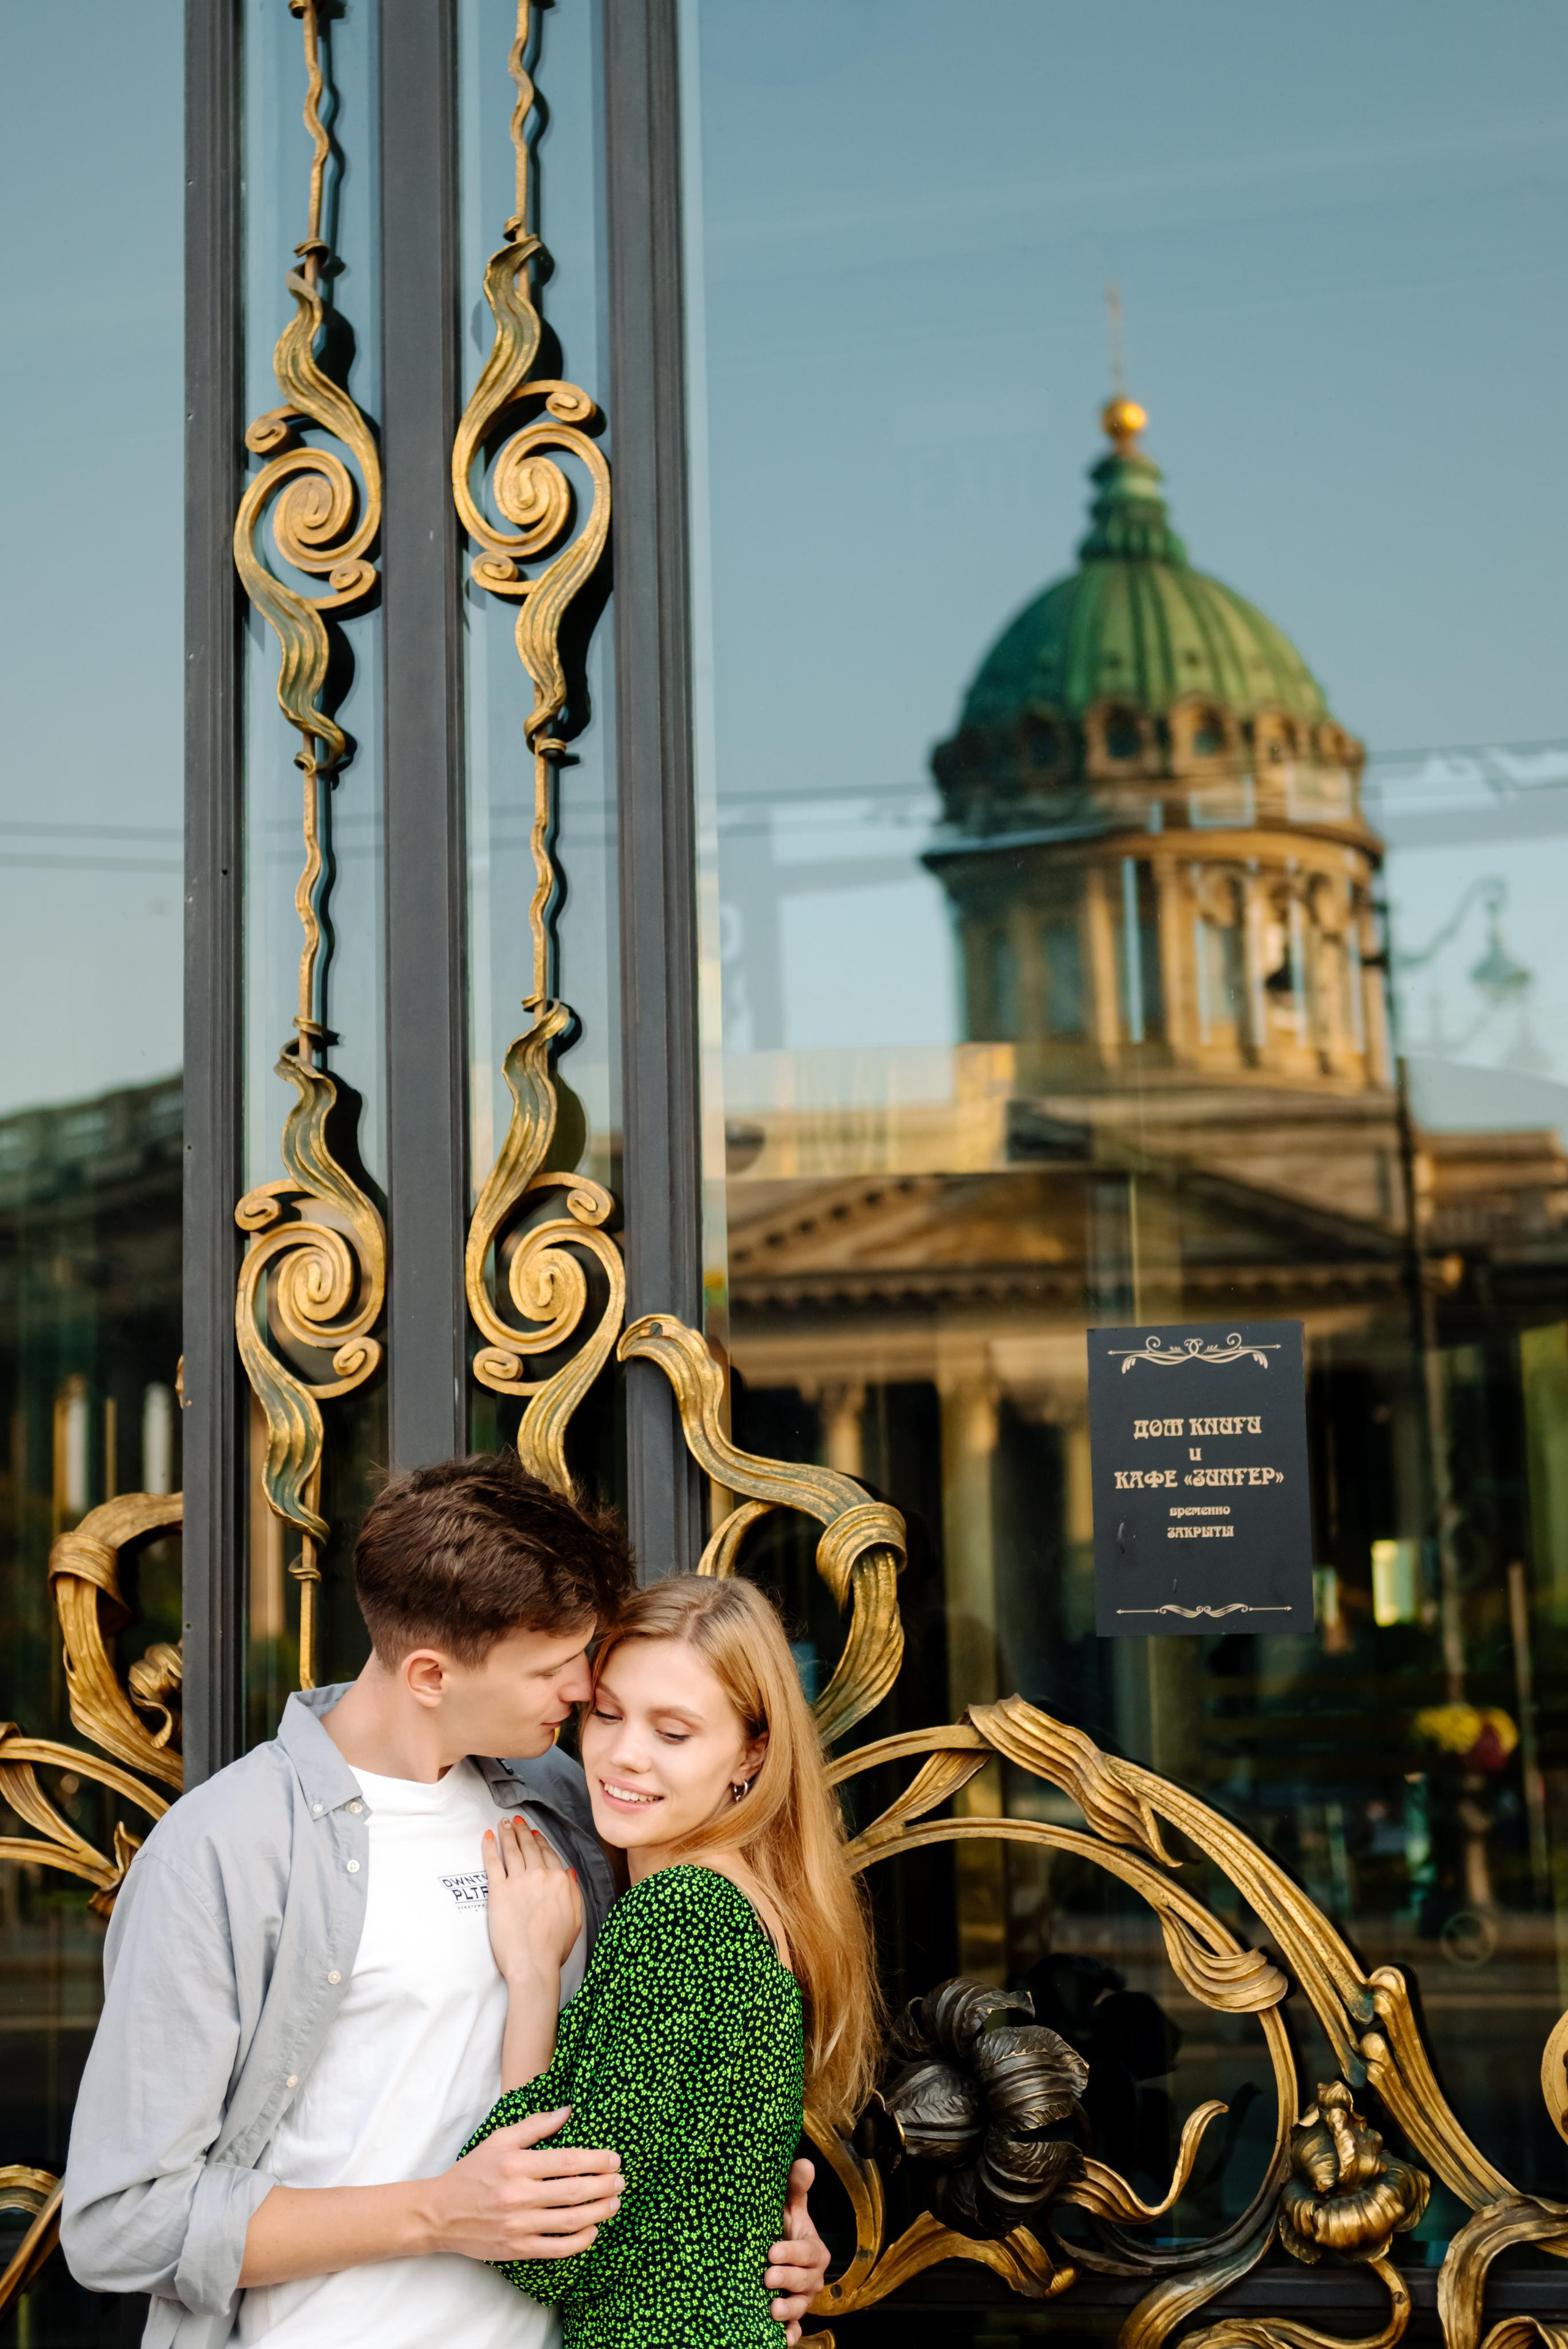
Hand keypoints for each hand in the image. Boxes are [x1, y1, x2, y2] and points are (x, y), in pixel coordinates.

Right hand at [427, 2109, 622, 2262]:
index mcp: (515, 2165)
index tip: (615, 2159)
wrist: (439, 2214)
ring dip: (598, 2212)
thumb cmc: (472, 2173)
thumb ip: (535, 2126)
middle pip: (573, 2191)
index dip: (595, 2160)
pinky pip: (556, 2249)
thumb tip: (568, 2111)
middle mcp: (518, 2195)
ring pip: (569, 2221)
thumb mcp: (498, 2140)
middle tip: (621, 2181)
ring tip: (614, 2204)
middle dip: (604, 2186)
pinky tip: (592, 2232)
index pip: (566, 2161)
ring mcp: (517, 2225)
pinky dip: (579, 2242)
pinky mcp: (516, 2249)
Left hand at [482, 1815, 582, 1981]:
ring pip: (512, 1850)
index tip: (535, 1834)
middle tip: (516, 1821)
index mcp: (560, 1882)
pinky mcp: (498, 1890)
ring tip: (504, 1823)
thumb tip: (568, 1872)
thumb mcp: (575, 1919)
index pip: (549, 1855)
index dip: (541, 1842)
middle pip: (530, 1848)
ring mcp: (518, 1881)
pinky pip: (493, 1862)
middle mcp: (540, 1876)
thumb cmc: (554, 1948)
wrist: (533, 1963)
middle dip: (522, 1831)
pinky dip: (489, 1847)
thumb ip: (573, 1893)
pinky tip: (487, 1836)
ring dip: (508, 1834)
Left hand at [766, 2157, 830, 2342]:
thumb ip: (796, 2188)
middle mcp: (811, 2278)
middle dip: (787, 2279)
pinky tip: (781, 2338)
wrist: (776, 2256)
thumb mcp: (789, 2208)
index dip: (791, 2253)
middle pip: (804, 2281)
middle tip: (766, 2277)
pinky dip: (790, 2336)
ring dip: (788, 2310)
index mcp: (813, 2250)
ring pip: (800, 2307)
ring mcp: (802, 2300)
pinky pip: (795, 2331)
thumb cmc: (783, 2229)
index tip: (771, 2251)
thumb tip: (804, 2163)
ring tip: (772, 2310)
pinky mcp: (793, 2318)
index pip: (807, 2252)